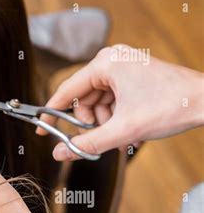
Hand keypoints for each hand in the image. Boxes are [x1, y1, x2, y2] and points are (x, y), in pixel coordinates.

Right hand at [38, 44, 203, 160]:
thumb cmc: (170, 106)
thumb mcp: (123, 129)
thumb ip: (87, 142)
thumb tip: (60, 153)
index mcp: (105, 64)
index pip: (66, 90)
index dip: (51, 112)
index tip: (41, 128)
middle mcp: (111, 59)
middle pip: (83, 98)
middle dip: (91, 121)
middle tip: (103, 136)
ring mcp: (123, 64)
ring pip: (98, 100)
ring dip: (106, 120)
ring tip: (124, 132)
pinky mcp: (132, 73)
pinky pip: (112, 97)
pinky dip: (116, 114)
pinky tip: (130, 125)